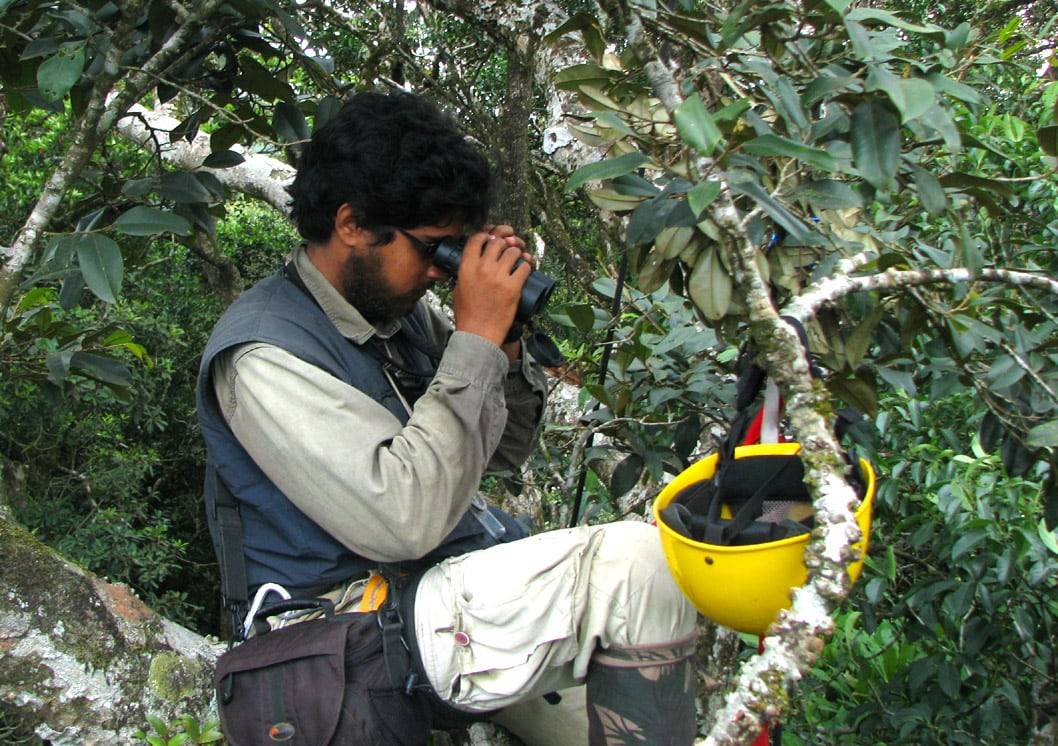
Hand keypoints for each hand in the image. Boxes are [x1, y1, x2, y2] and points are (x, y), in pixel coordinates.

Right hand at [453, 230, 531, 346]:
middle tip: (506, 250)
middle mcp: (483, 268)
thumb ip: (463, 273)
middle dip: (504, 244)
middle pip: (498, 243)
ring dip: (517, 253)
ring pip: (513, 252)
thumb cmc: (467, 314)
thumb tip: (469, 263)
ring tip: (517, 259)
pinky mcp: (513, 287)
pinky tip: (526, 268)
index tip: (490, 238)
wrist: (478, 333)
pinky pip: (525, 267)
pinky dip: (527, 266)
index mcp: (466, 268)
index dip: (485, 235)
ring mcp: (499, 277)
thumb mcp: (458, 289)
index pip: (477, 239)